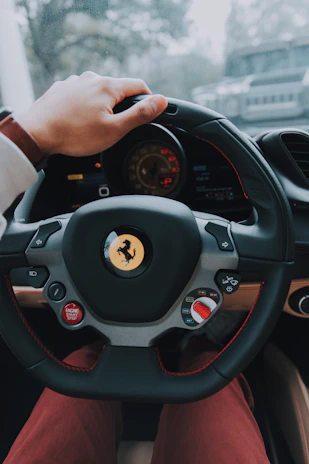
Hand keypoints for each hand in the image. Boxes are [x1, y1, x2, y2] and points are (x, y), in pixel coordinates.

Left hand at [16, 72, 166, 155]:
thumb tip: (161, 102)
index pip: (139, 86)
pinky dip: (85, 107)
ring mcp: (74, 83)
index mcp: (108, 86)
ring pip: (98, 93)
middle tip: (118, 128)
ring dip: (103, 107)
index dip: (149, 99)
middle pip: (118, 90)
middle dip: (122, 107)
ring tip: (95, 128)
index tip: (149, 112)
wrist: (37, 133)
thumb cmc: (74, 134)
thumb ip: (139, 115)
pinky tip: (79, 122)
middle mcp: (91, 79)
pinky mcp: (62, 90)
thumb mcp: (114, 129)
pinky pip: (81, 96)